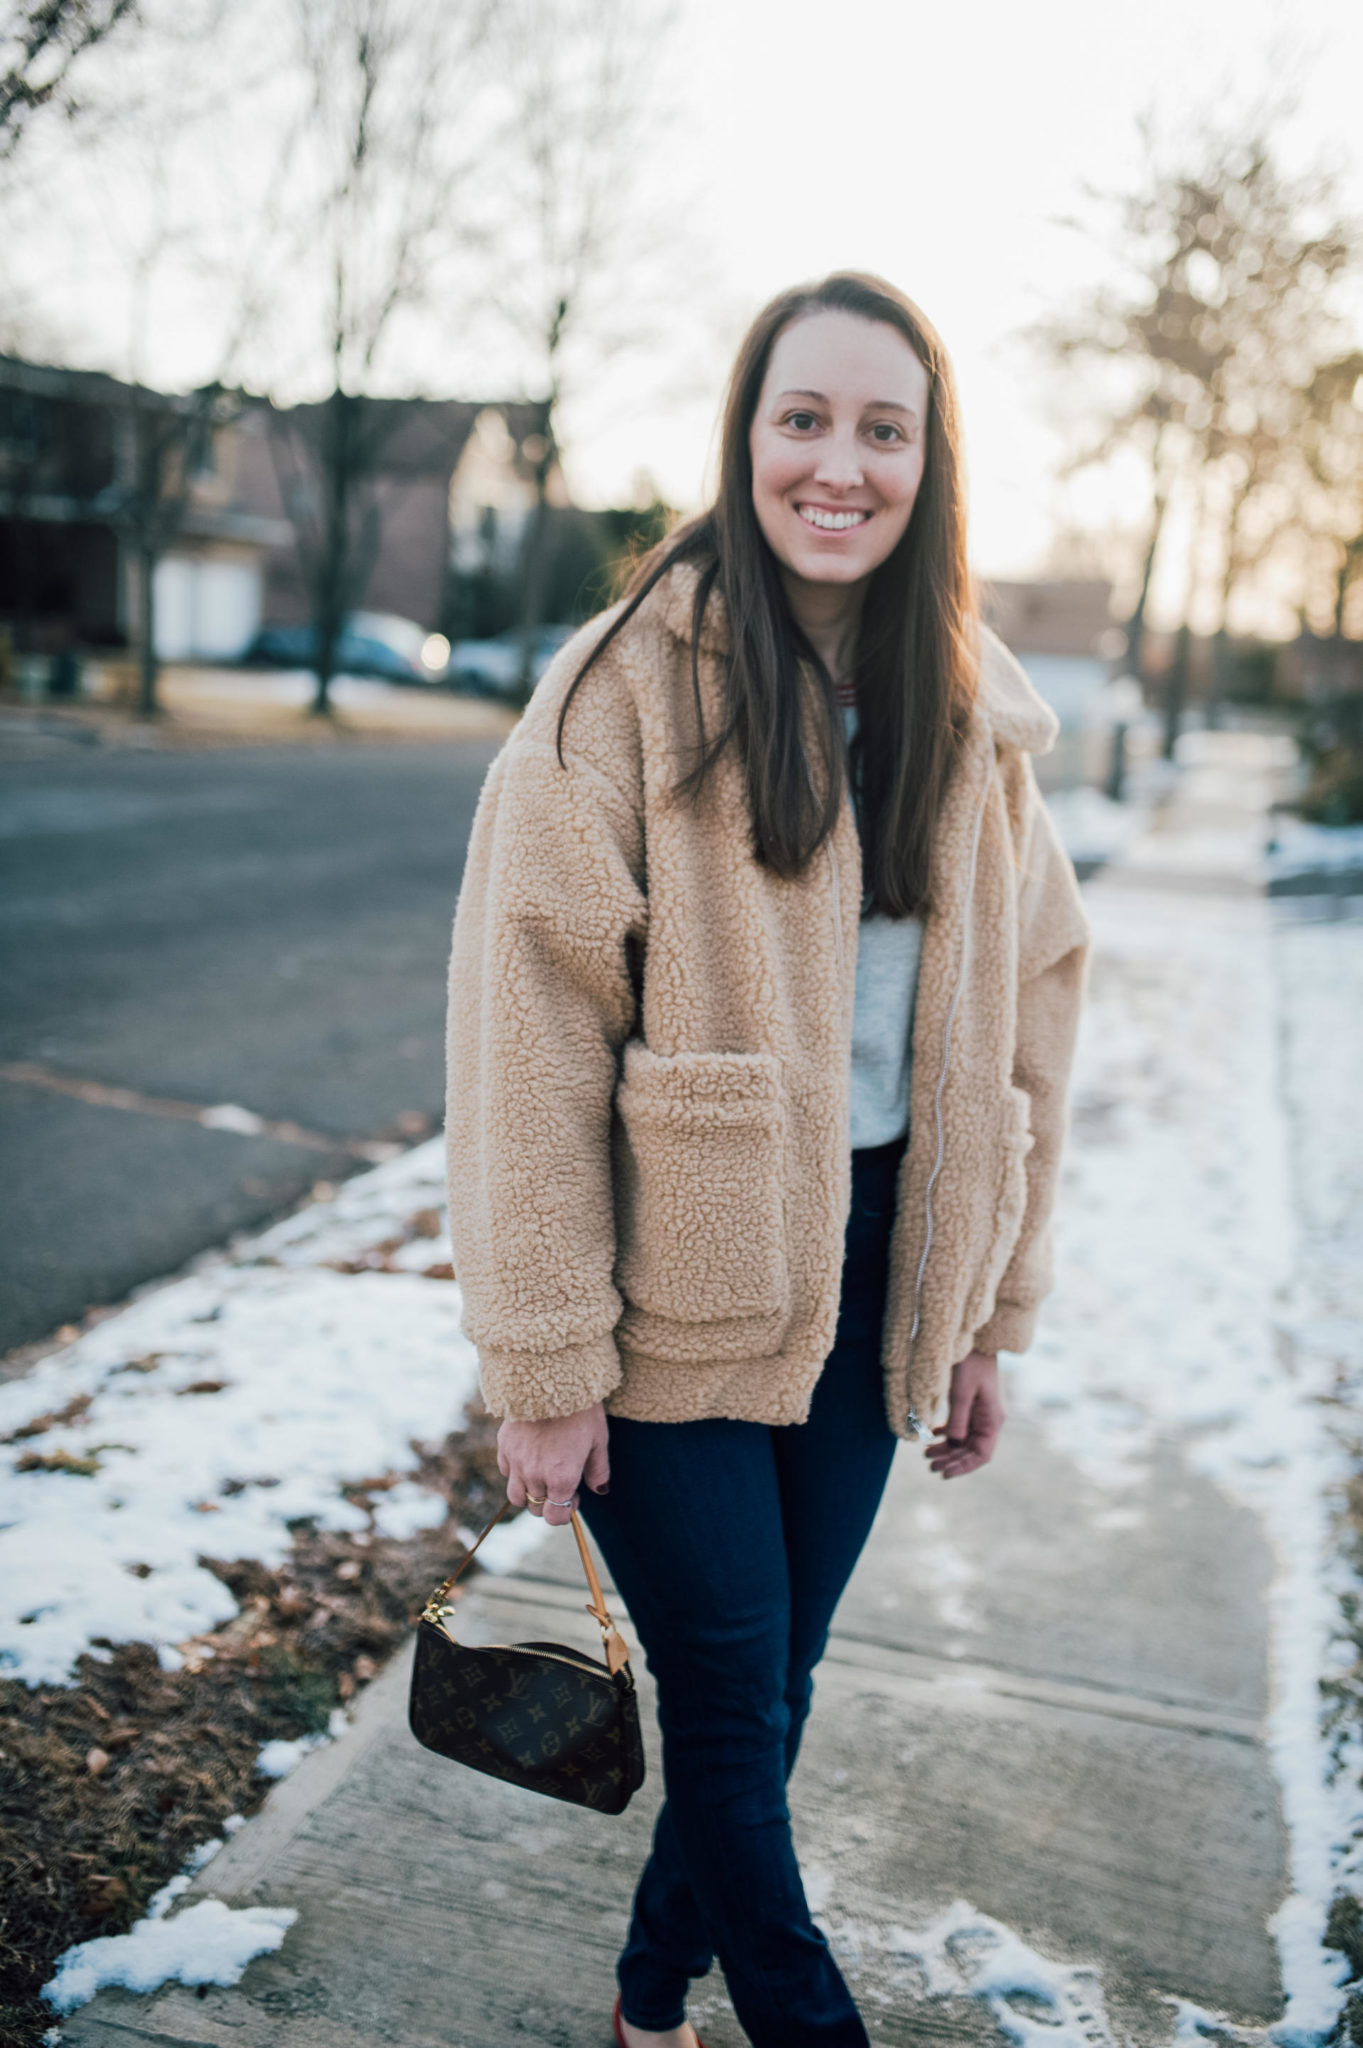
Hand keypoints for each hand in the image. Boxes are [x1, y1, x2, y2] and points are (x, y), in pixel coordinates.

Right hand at [497, 1401, 610, 1525]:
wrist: (552, 1379)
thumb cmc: (582, 1410)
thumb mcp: (599, 1440)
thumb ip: (598, 1470)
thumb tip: (599, 1490)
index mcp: (561, 1478)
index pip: (555, 1517)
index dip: (565, 1512)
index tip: (572, 1497)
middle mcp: (535, 1475)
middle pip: (536, 1509)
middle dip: (548, 1503)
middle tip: (560, 1483)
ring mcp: (517, 1462)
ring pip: (516, 1497)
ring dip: (529, 1493)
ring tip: (541, 1476)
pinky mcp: (504, 1446)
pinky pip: (506, 1471)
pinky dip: (516, 1472)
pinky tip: (529, 1456)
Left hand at [923, 1351, 1004, 1479]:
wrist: (974, 1339)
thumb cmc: (970, 1362)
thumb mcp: (962, 1391)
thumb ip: (958, 1418)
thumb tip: (953, 1444)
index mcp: (992, 1419)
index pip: (981, 1454)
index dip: (964, 1467)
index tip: (944, 1473)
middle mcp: (989, 1420)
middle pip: (971, 1450)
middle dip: (951, 1460)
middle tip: (929, 1465)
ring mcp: (980, 1413)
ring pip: (963, 1440)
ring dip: (947, 1449)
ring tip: (927, 1454)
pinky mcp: (970, 1404)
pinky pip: (960, 1427)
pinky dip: (947, 1434)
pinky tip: (933, 1436)